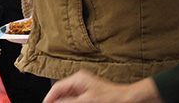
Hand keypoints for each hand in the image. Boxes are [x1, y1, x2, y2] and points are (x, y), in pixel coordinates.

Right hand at [43, 70, 160, 102]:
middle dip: (55, 100)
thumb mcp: (86, 101)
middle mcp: (79, 80)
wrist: (128, 99)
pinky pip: (74, 97)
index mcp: (77, 79)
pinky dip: (70, 102)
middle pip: (61, 91)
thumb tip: (56, 102)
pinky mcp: (88, 92)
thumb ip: (69, 101)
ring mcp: (84, 86)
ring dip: (63, 101)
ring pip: (67, 95)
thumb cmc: (112, 98)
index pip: (57, 88)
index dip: (49, 98)